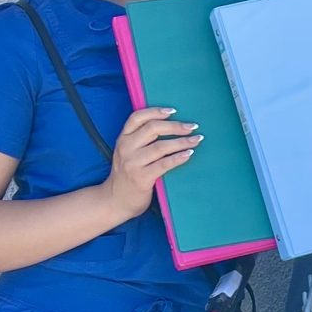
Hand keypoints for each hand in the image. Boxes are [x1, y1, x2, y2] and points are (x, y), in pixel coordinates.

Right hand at [103, 105, 200, 219]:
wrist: (115, 200)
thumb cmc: (126, 174)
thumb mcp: (127, 152)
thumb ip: (139, 139)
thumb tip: (168, 125)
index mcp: (123, 138)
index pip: (137, 117)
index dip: (156, 111)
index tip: (174, 111)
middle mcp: (126, 148)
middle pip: (153, 129)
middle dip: (175, 126)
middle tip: (192, 126)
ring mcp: (133, 163)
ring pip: (161, 146)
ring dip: (182, 142)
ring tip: (196, 140)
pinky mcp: (141, 177)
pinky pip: (164, 164)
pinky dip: (179, 157)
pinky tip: (189, 154)